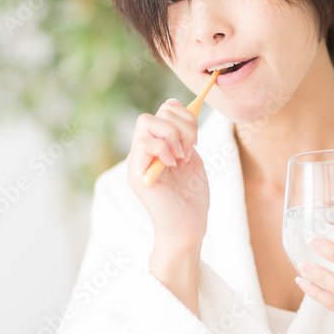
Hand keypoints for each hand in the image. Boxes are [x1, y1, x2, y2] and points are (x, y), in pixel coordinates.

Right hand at [126, 98, 209, 248]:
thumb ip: (183, 135)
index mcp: (156, 146)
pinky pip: (145, 143)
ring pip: (147, 122)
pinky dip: (164, 149)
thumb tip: (178, 105)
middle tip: (191, 150)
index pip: (163, 111)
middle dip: (182, 126)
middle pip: (155, 114)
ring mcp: (137, 162)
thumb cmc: (191, 198)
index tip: (195, 139)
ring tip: (182, 157)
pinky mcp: (137, 175)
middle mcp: (142, 152)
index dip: (183, 116)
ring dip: (173, 135)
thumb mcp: (191, 157)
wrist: (188, 228)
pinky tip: (174, 165)